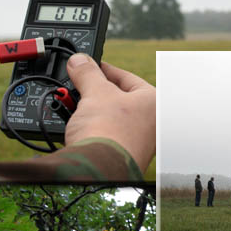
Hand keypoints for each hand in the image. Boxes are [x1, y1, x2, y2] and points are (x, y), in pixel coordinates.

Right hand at [64, 53, 154, 172]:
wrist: (99, 170)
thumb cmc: (108, 130)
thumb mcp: (95, 92)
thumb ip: (87, 73)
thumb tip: (79, 60)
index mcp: (155, 102)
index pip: (127, 77)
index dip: (104, 69)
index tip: (89, 65)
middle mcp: (153, 122)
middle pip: (120, 98)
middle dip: (97, 92)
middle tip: (79, 85)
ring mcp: (141, 141)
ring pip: (113, 117)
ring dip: (93, 110)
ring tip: (76, 106)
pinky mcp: (126, 155)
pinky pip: (108, 134)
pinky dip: (94, 128)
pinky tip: (81, 126)